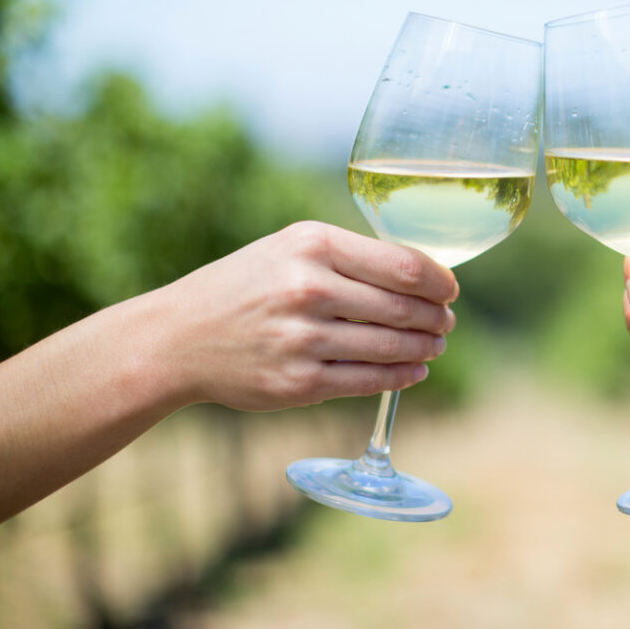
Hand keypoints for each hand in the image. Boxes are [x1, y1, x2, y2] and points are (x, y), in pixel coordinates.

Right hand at [156, 221, 458, 410]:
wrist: (179, 337)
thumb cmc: (246, 286)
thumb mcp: (290, 248)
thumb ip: (351, 256)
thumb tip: (423, 276)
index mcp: (313, 246)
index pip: (404, 267)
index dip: (439, 282)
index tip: (450, 290)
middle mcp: (309, 289)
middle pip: (404, 308)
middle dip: (436, 318)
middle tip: (447, 321)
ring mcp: (304, 339)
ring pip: (391, 347)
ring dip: (425, 347)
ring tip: (436, 344)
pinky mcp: (299, 383)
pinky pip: (369, 381)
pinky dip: (402, 376)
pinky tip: (414, 369)